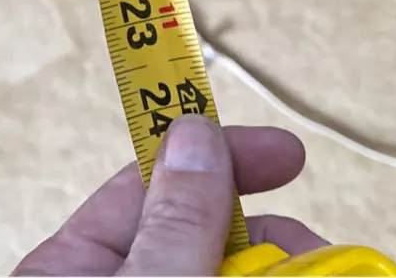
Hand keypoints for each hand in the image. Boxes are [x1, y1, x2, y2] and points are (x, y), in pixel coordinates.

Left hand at [14, 115, 324, 275]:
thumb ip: (175, 223)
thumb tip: (194, 133)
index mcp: (72, 268)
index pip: (149, 183)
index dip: (220, 157)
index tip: (287, 154)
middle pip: (200, 235)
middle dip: (266, 238)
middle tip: (320, 254)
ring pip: (222, 271)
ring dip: (276, 270)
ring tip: (324, 273)